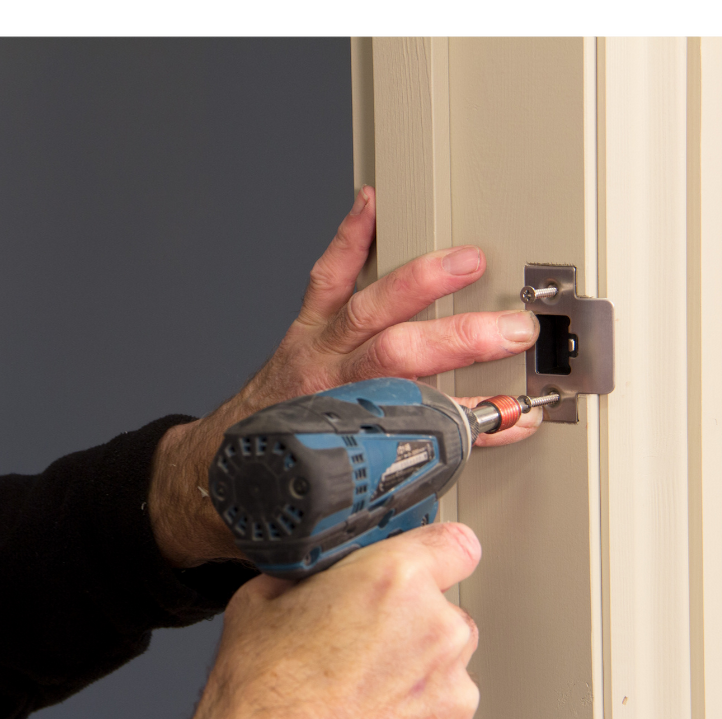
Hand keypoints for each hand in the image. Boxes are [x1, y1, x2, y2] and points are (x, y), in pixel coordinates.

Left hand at [149, 186, 545, 566]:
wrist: (211, 479)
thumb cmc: (279, 490)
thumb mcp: (342, 510)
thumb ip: (404, 492)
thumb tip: (468, 488)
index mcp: (342, 435)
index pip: (413, 423)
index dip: (465, 420)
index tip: (510, 420)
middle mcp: (328, 390)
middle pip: (398, 358)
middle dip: (459, 342)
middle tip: (510, 333)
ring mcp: (315, 354)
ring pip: (368, 311)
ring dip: (418, 284)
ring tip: (465, 262)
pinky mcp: (306, 331)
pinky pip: (326, 280)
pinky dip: (347, 239)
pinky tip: (368, 204)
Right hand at [173, 521, 483, 718]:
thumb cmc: (255, 708)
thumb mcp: (258, 607)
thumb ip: (307, 579)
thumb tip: (316, 577)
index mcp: (393, 585)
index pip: (454, 545)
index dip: (432, 557)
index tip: (422, 569)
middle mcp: (437, 636)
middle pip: (442, 619)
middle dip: (406, 632)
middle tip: (353, 654)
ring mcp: (453, 699)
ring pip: (443, 678)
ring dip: (409, 686)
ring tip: (351, 706)